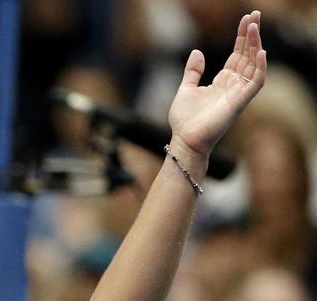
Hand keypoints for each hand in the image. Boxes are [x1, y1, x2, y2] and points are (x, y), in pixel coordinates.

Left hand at [167, 11, 266, 158]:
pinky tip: (261, 52)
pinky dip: (260, 68)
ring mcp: (238, 93)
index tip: (245, 19)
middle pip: (248, 55)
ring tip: (254, 27)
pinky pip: (255, 83)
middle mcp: (234, 85)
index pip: (238, 54)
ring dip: (256, 45)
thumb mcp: (186, 89)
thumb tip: (196, 52)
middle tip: (254, 15)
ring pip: (254, 65)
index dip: (242, 37)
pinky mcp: (239, 102)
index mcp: (223, 80)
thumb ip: (193, 71)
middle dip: (252, 35)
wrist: (184, 140)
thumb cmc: (185, 119)